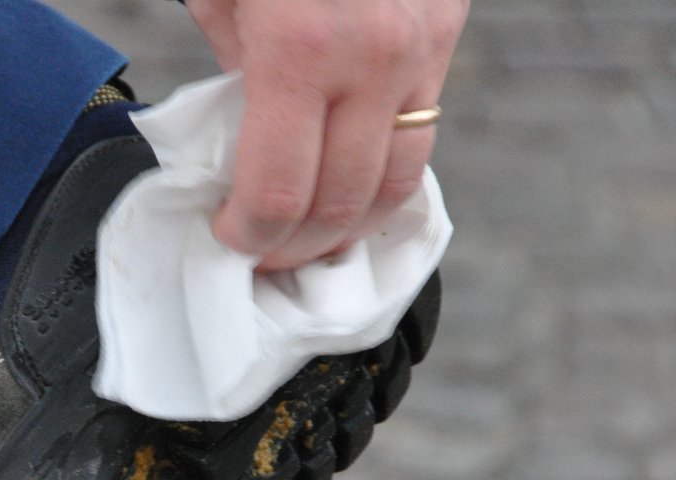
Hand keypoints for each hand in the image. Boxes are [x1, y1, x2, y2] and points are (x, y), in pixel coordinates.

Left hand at [183, 0, 466, 270]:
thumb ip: (231, 68)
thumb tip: (240, 139)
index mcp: (299, 50)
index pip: (278, 195)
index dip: (248, 236)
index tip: (229, 237)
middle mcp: (372, 59)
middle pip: (340, 206)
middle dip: (296, 247)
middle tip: (265, 251)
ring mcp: (419, 50)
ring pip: (396, 184)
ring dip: (350, 227)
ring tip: (312, 234)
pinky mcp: (446, 32)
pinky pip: (421, 134)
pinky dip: (384, 174)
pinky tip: (352, 182)